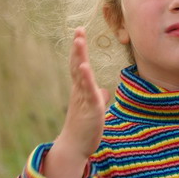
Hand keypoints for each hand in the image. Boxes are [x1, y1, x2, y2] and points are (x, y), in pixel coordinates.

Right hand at [43, 27, 110, 177]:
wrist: (75, 147)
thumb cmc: (84, 128)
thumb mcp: (94, 109)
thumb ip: (97, 97)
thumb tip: (104, 91)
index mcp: (80, 89)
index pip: (78, 64)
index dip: (79, 49)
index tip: (79, 33)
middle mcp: (79, 90)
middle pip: (76, 64)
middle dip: (78, 47)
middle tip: (78, 29)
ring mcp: (83, 98)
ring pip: (80, 73)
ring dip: (79, 56)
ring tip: (79, 40)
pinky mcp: (90, 107)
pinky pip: (87, 90)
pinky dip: (85, 77)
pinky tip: (84, 65)